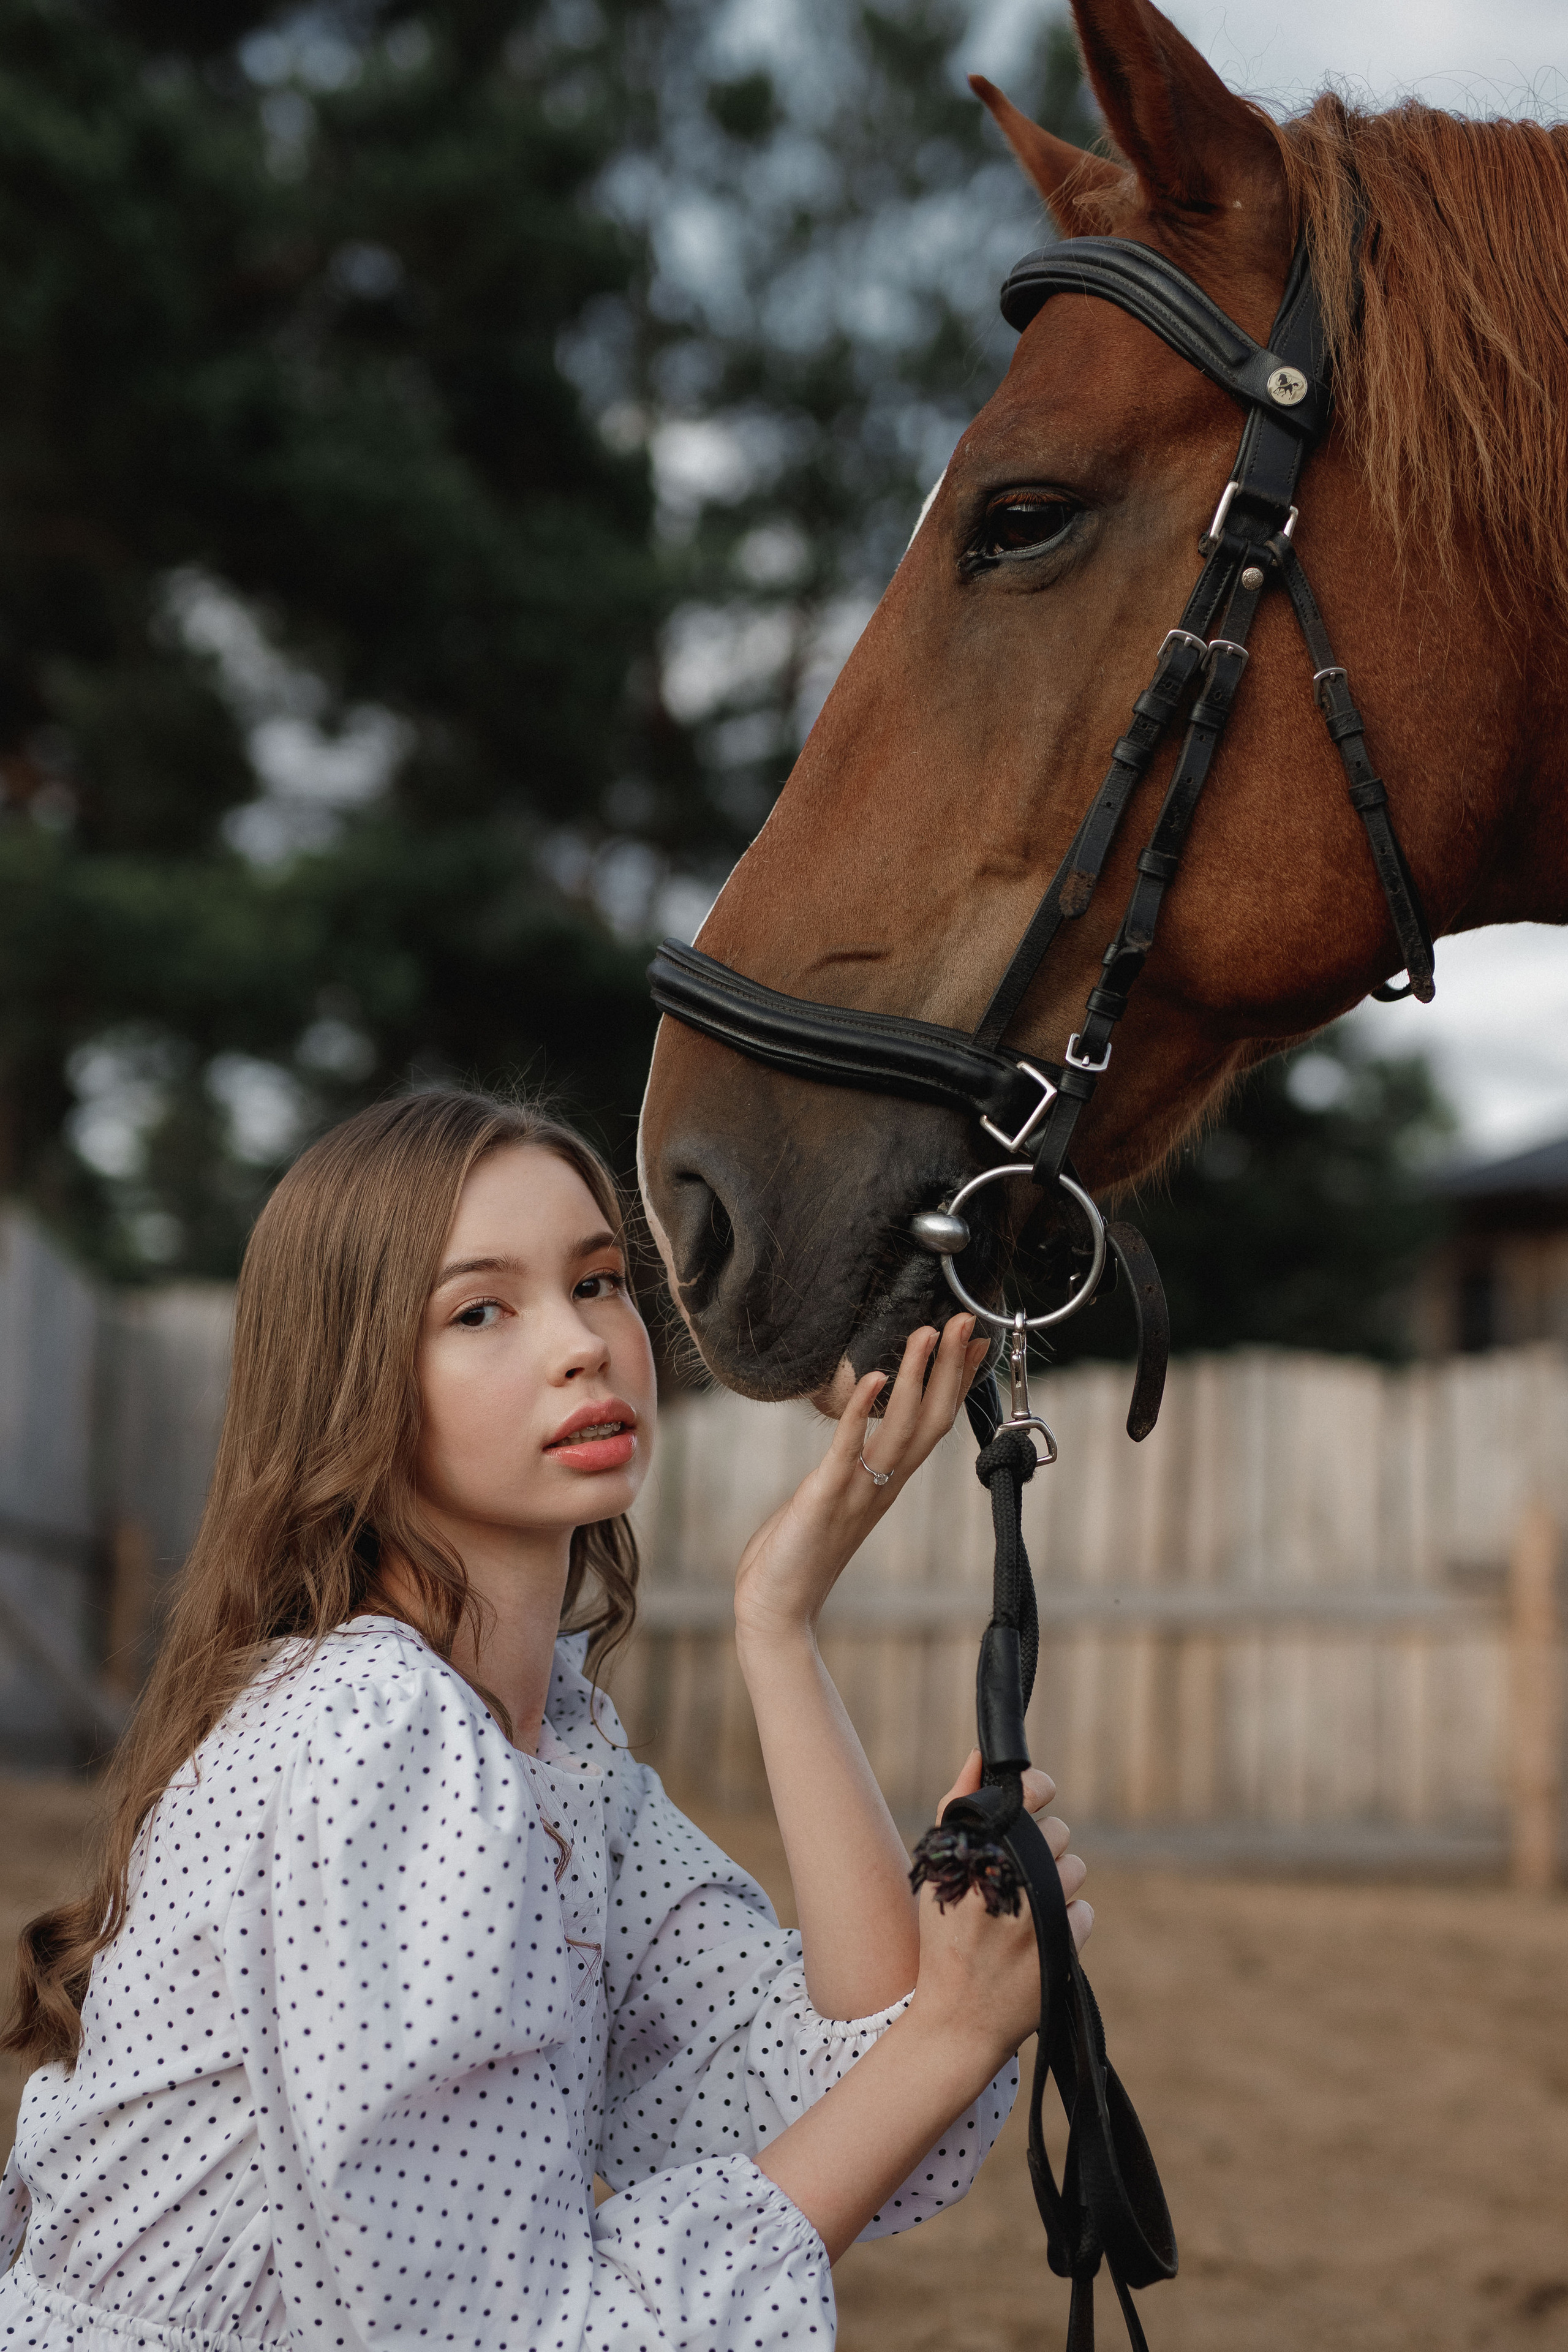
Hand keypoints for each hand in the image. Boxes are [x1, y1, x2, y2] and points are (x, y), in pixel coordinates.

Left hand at [732, 1315, 990, 1645]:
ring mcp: (858, 1492)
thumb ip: (855, 1463)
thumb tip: (863, 1426)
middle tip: (963, 1321)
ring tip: (925, 1333)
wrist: (776, 1607)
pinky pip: (848, 1450)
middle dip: (949, 1368)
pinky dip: (861, 1413)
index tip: (974, 1341)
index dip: (957, 1381)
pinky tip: (871, 1377)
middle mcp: (883, 1485)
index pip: (934, 1423)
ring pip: (900, 1429)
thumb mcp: (837, 1495)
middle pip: (931, 1420)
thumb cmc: (799, 1550)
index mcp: (888, 1482)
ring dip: (915, 1378)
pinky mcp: (824, 1498)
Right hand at [913, 1753, 1091, 2067]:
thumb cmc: (943, 1937)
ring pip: (1075, 1872)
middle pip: (1058, 1834)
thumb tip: (978, 1755)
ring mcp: (1041, 1914)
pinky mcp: (1065, 1947)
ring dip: (1057, 1885)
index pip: (1029, 1795)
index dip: (1038, 1787)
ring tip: (1025, 1909)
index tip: (1038, 1793)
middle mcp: (1012, 1877)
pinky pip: (1084, 1912)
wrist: (957, 2019)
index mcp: (980, 1853)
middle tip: (1016, 1873)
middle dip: (1042, 1848)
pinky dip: (1067, 1921)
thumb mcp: (938, 1869)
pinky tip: (1038, 1937)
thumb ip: (958, 1806)